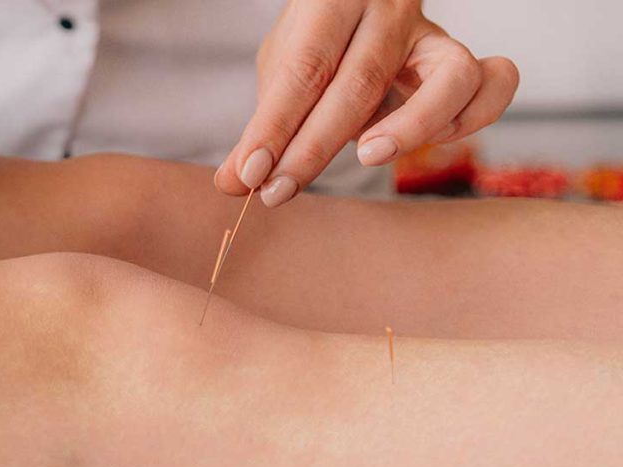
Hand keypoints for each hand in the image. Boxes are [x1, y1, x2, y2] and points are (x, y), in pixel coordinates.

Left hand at [215, 0, 518, 206]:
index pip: (304, 68)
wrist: (358, 7)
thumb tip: (231, 185)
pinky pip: (493, 84)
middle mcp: (389, 10)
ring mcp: (432, 35)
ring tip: (367, 157)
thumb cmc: (318, 43)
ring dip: (409, 129)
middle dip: (313, 148)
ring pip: (451, 77)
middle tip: (278, 191)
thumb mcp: (279, 71)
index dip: (274, 126)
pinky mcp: (463, 61)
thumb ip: (261, 125)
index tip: (250, 174)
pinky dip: (469, 119)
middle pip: (360, 82)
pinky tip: (428, 144)